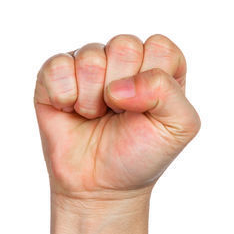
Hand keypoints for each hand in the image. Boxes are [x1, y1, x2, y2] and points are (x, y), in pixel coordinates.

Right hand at [34, 34, 198, 201]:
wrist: (100, 187)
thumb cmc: (140, 153)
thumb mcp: (178, 126)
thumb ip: (167, 92)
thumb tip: (119, 86)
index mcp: (157, 63)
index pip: (159, 47)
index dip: (152, 82)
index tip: (147, 110)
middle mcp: (122, 56)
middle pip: (124, 46)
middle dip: (122, 91)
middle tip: (118, 114)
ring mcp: (87, 62)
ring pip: (90, 57)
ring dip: (93, 99)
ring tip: (95, 115)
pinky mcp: (55, 74)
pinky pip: (58, 67)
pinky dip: (65, 97)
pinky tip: (71, 111)